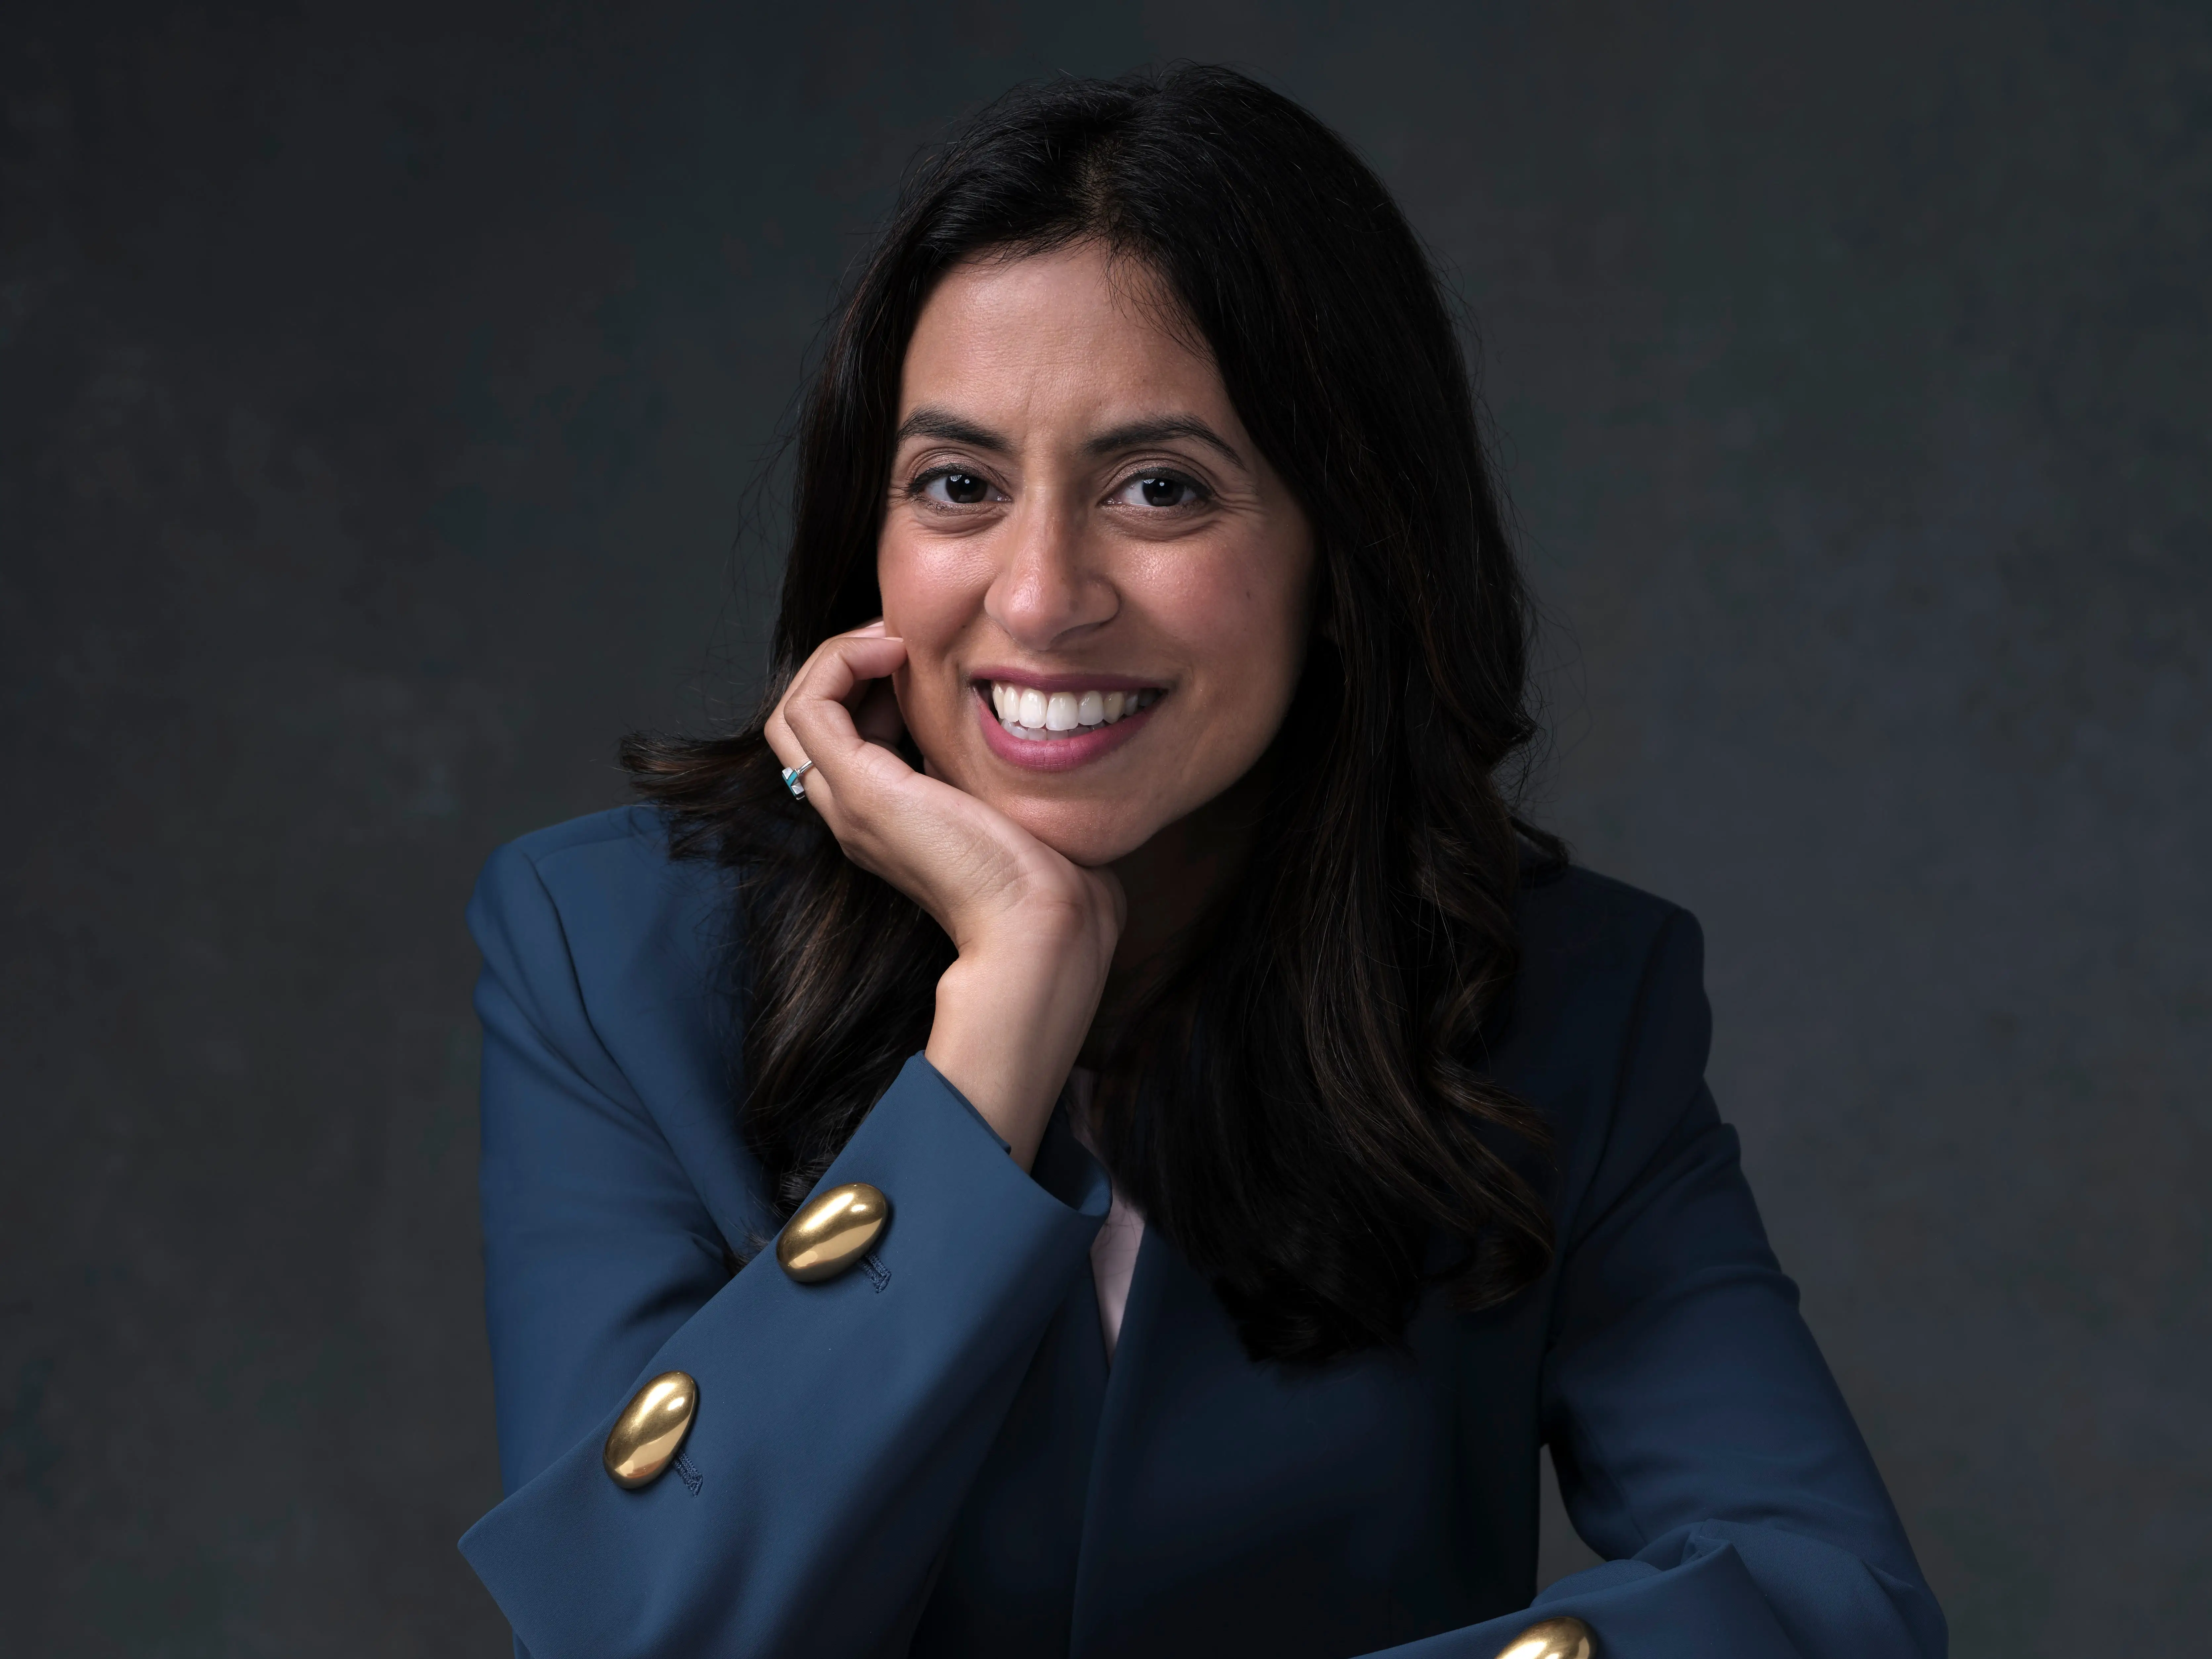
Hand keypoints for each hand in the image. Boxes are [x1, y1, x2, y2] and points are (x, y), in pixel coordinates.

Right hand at [766, 622, 1123, 1167]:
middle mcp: (856, 814)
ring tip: (896, 639)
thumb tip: (1022, 726)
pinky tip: (896, 650)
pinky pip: (810, 706)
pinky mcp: (861, 790)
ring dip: (839, 657)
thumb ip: (990, 772)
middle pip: (808, 724)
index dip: (871, 687)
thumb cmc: (1049, 878)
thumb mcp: (1008, 805)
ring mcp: (851, 803)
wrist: (1042, 926)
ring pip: (795, 711)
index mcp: (889, 820)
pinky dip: (841, 662)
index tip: (925, 661)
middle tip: (904, 639)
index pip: (843, 739)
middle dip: (848, 665)